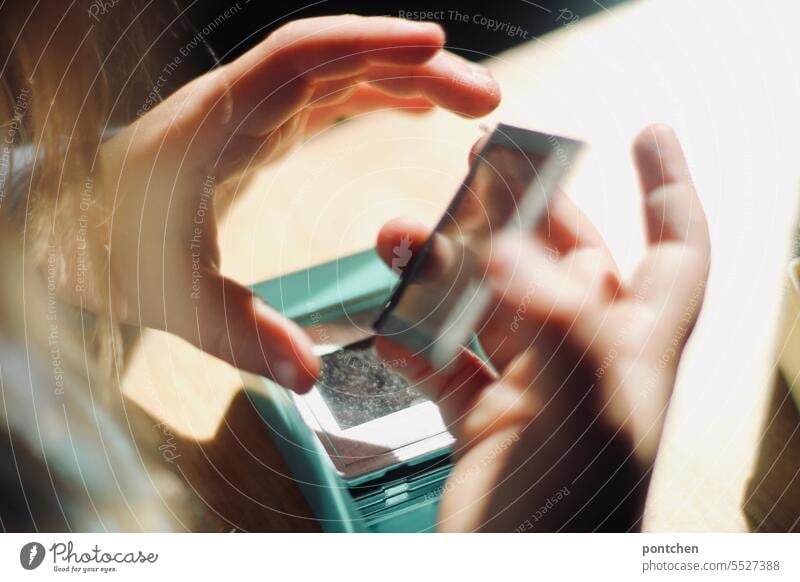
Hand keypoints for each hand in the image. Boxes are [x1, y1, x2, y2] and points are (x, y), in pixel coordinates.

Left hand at [69, 16, 499, 390]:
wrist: (65, 229)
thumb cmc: (104, 250)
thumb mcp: (169, 299)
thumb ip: (239, 334)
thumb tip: (309, 376)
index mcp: (211, 127)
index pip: (297, 59)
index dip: (368, 43)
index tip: (434, 44)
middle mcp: (233, 106)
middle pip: (334, 60)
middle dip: (411, 66)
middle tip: (481, 97)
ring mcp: (246, 113)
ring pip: (335, 74)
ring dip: (400, 78)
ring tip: (464, 104)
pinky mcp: (255, 131)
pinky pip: (323, 99)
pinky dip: (372, 96)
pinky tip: (407, 111)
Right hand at [375, 124, 709, 530]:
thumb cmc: (571, 522)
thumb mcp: (586, 415)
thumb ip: (558, 323)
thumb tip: (509, 251)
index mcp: (633, 351)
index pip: (674, 252)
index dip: (669, 189)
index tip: (650, 134)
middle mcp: (586, 361)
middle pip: (561, 260)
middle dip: (522, 209)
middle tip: (479, 163)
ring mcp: (531, 391)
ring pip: (487, 304)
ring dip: (443, 269)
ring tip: (398, 237)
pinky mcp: (483, 420)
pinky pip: (444, 360)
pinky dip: (414, 339)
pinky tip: (387, 327)